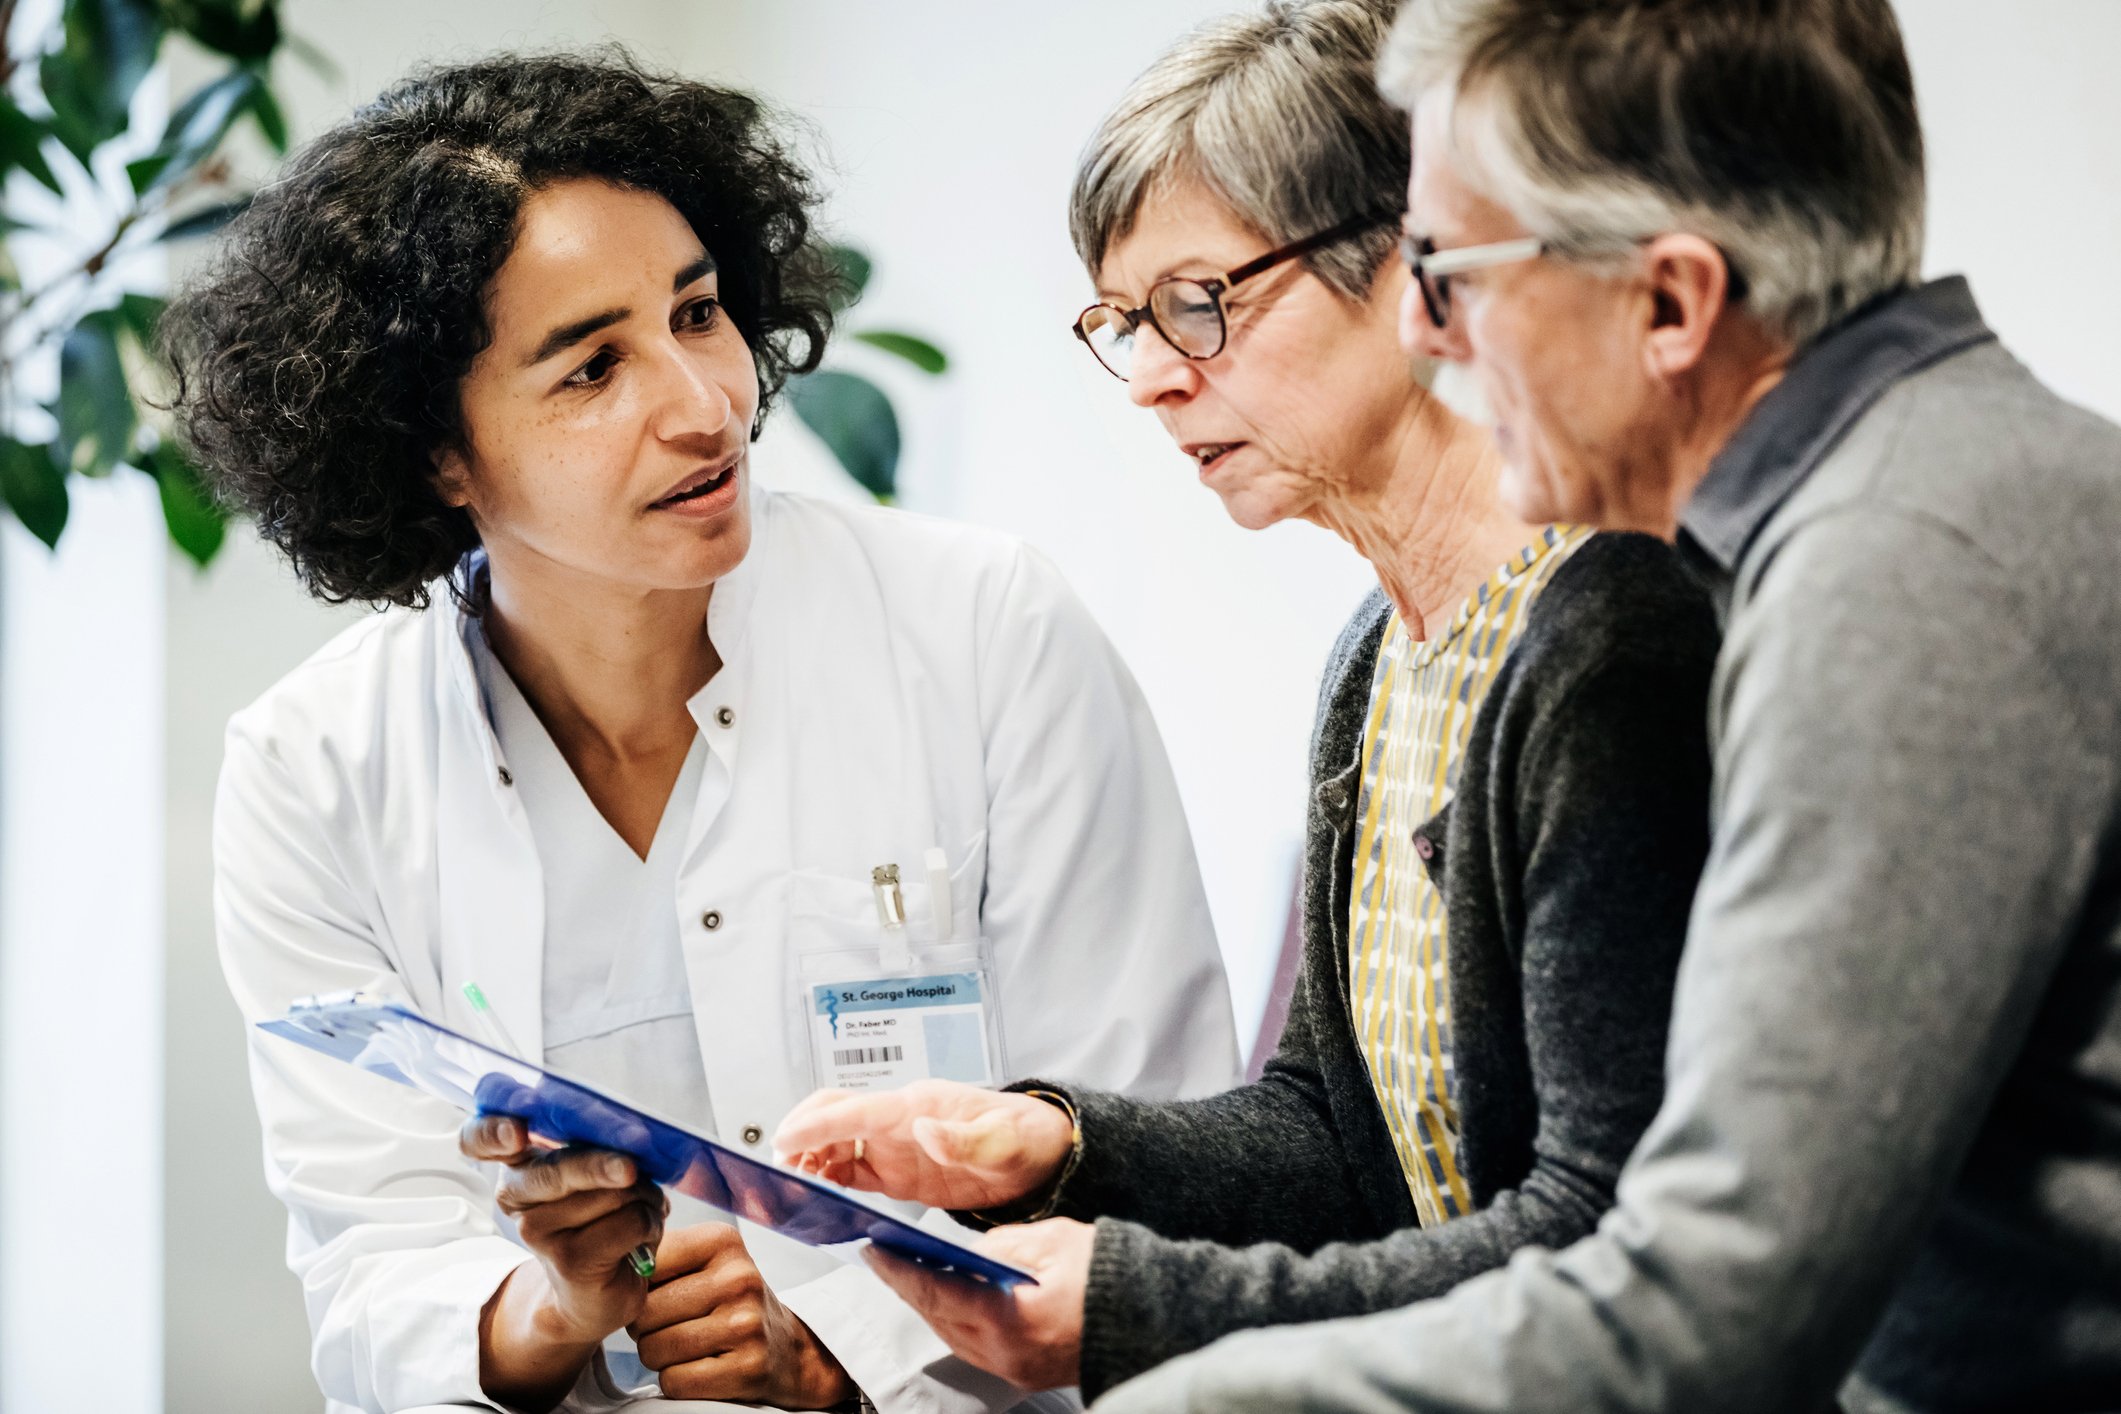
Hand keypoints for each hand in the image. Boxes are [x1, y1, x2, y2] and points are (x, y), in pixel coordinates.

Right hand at [463, 1114, 666, 1410]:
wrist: (592, 1292)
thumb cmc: (598, 1219)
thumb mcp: (591, 1175)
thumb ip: (596, 1151)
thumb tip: (632, 1144)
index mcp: (517, 1163)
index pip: (479, 1139)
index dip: (492, 1133)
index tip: (516, 1134)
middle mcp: (515, 1194)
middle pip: (558, 1169)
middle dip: (601, 1165)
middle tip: (629, 1169)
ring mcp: (536, 1230)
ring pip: (612, 1192)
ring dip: (645, 1198)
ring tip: (640, 1212)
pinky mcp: (569, 1260)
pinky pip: (630, 1221)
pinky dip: (650, 1224)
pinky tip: (641, 1240)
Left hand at [630, 1222, 854, 1407]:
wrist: (788, 1349)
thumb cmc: (730, 1303)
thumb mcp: (707, 1261)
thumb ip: (662, 1255)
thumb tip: (613, 1268)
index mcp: (724, 1241)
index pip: (645, 1265)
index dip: (640, 1288)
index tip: (660, 1293)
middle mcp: (739, 1279)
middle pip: (644, 1313)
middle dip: (646, 1327)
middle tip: (674, 1326)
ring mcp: (746, 1325)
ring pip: (653, 1350)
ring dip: (659, 1357)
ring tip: (687, 1346)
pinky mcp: (747, 1369)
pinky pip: (674, 1382)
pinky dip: (677, 1381)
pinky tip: (700, 1368)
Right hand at [774, 1080, 1074, 1210]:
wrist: (1041, 1154)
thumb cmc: (1026, 1138)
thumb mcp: (1005, 1141)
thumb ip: (966, 1137)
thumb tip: (923, 1128)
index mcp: (919, 1106)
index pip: (857, 1109)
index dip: (817, 1124)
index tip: (785, 1140)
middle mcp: (900, 1120)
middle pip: (835, 1113)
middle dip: (801, 1132)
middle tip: (776, 1165)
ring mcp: (895, 1144)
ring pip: (836, 1141)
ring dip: (808, 1157)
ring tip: (787, 1183)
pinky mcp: (897, 1170)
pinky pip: (851, 1169)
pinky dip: (826, 1177)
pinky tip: (814, 1192)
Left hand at [865, 1218, 1092, 1390]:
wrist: (1156, 1317)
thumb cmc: (1111, 1275)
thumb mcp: (1054, 1241)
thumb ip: (1004, 1245)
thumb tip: (973, 1252)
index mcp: (1009, 1319)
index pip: (937, 1292)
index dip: (900, 1271)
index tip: (874, 1251)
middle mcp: (1006, 1354)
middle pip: (939, 1319)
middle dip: (909, 1287)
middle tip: (886, 1258)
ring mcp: (1015, 1370)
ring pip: (954, 1337)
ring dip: (931, 1306)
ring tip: (914, 1274)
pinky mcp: (1026, 1373)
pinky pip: (975, 1347)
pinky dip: (957, 1320)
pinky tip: (954, 1298)